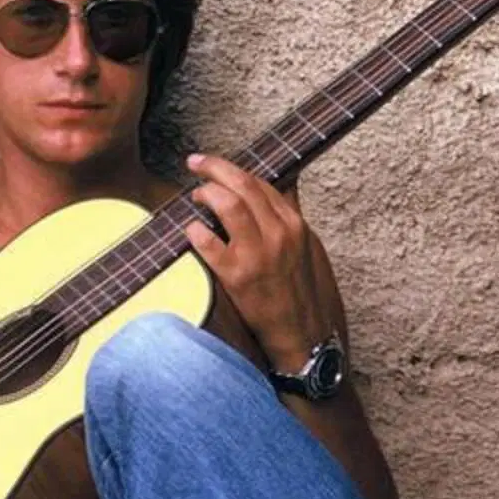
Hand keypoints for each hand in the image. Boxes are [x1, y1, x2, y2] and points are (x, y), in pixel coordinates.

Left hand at [183, 153, 339, 367]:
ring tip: (195, 196)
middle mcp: (279, 234)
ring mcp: (259, 255)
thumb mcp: (308, 246)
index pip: (261, 183)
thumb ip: (292, 214)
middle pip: (244, 185)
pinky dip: (195, 231)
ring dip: (207, 193)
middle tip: (194, 163)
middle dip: (215, 167)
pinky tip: (189, 229)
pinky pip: (210, 244)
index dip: (233, 169)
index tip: (214, 164)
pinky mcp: (238, 277)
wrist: (303, 334)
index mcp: (295, 224)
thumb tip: (286, 182)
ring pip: (229, 205)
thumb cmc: (302, 291)